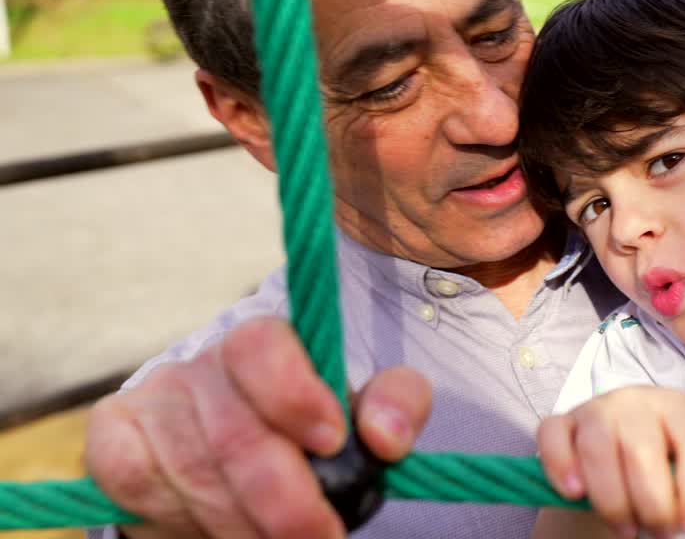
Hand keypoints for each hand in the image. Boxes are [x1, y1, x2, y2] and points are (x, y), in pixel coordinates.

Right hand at [84, 316, 432, 538]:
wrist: (243, 461)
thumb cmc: (314, 432)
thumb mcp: (365, 412)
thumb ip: (395, 404)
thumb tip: (387, 437)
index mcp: (265, 342)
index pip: (262, 347)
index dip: (294, 395)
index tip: (333, 443)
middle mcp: (202, 362)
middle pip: (232, 430)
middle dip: (282, 497)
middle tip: (320, 534)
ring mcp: (153, 397)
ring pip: (191, 469)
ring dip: (239, 521)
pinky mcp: (112, 437)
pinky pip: (133, 480)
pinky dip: (178, 517)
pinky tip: (215, 530)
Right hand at [537, 386, 684, 537]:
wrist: (611, 460)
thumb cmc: (663, 464)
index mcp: (679, 408)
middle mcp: (637, 400)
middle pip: (644, 451)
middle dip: (653, 503)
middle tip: (657, 533)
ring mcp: (594, 409)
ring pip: (599, 448)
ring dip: (611, 498)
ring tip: (626, 528)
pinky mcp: (558, 423)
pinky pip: (554, 438)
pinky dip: (561, 466)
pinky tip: (574, 493)